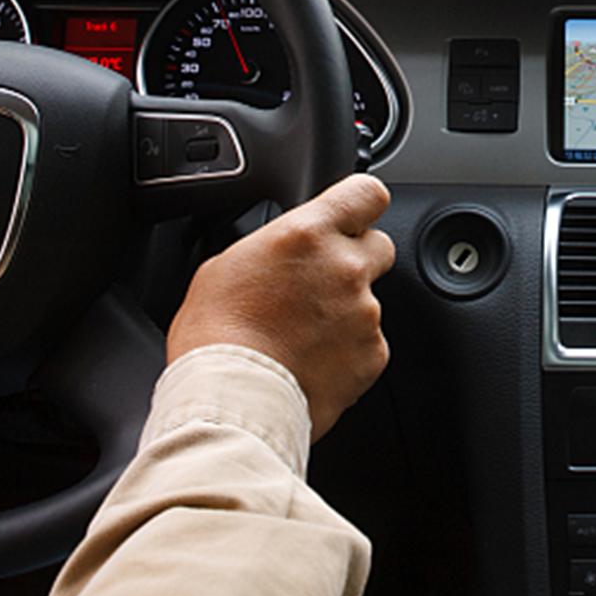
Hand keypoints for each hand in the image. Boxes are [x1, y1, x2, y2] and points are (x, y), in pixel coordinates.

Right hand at [166, 173, 395, 439]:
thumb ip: (274, 245)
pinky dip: (348, 352)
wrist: (229, 403)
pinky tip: (312, 362)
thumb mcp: (228, 264)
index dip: (361, 204)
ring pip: (369, 301)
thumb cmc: (215, 338)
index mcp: (309, 234)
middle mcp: (346, 268)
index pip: (367, 192)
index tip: (353, 215)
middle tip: (319, 285)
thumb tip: (284, 249)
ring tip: (300, 336)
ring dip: (345, 313)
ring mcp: (364, 313)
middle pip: (380, 246)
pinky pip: (369, 344)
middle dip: (356, 260)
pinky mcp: (372, 355)